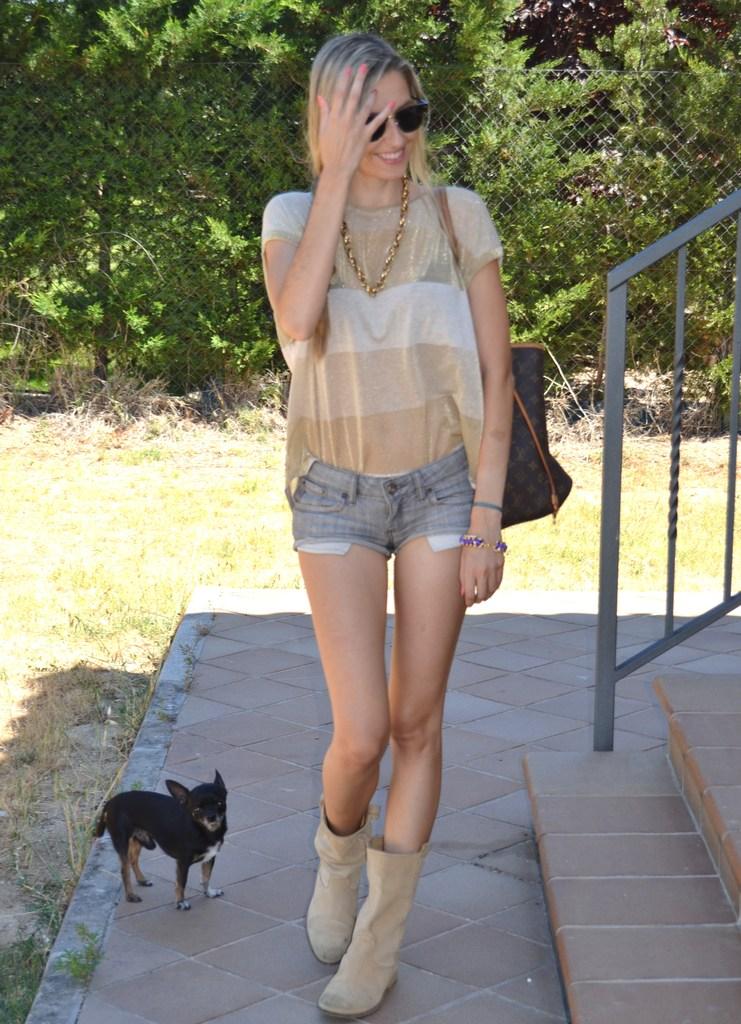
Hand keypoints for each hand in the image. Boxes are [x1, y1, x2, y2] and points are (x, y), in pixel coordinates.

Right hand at [317, 64, 394, 179]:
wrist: (337, 169)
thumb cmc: (328, 151)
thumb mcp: (322, 131)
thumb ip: (324, 113)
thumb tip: (321, 97)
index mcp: (334, 117)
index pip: (339, 93)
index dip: (344, 80)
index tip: (348, 69)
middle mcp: (346, 119)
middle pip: (353, 95)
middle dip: (358, 79)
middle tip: (364, 66)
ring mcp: (357, 127)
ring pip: (365, 106)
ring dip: (370, 94)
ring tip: (374, 85)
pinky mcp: (366, 136)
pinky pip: (377, 122)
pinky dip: (385, 112)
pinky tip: (392, 103)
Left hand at [460, 545, 504, 606]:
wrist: (485, 529)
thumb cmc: (470, 543)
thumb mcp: (462, 560)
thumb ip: (463, 578)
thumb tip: (464, 593)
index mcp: (471, 571)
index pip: (470, 594)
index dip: (469, 602)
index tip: (467, 603)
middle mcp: (483, 572)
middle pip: (482, 595)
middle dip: (477, 600)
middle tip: (474, 600)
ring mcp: (493, 569)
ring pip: (492, 590)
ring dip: (487, 595)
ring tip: (482, 596)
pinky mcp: (501, 565)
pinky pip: (498, 582)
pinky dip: (494, 588)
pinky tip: (490, 588)